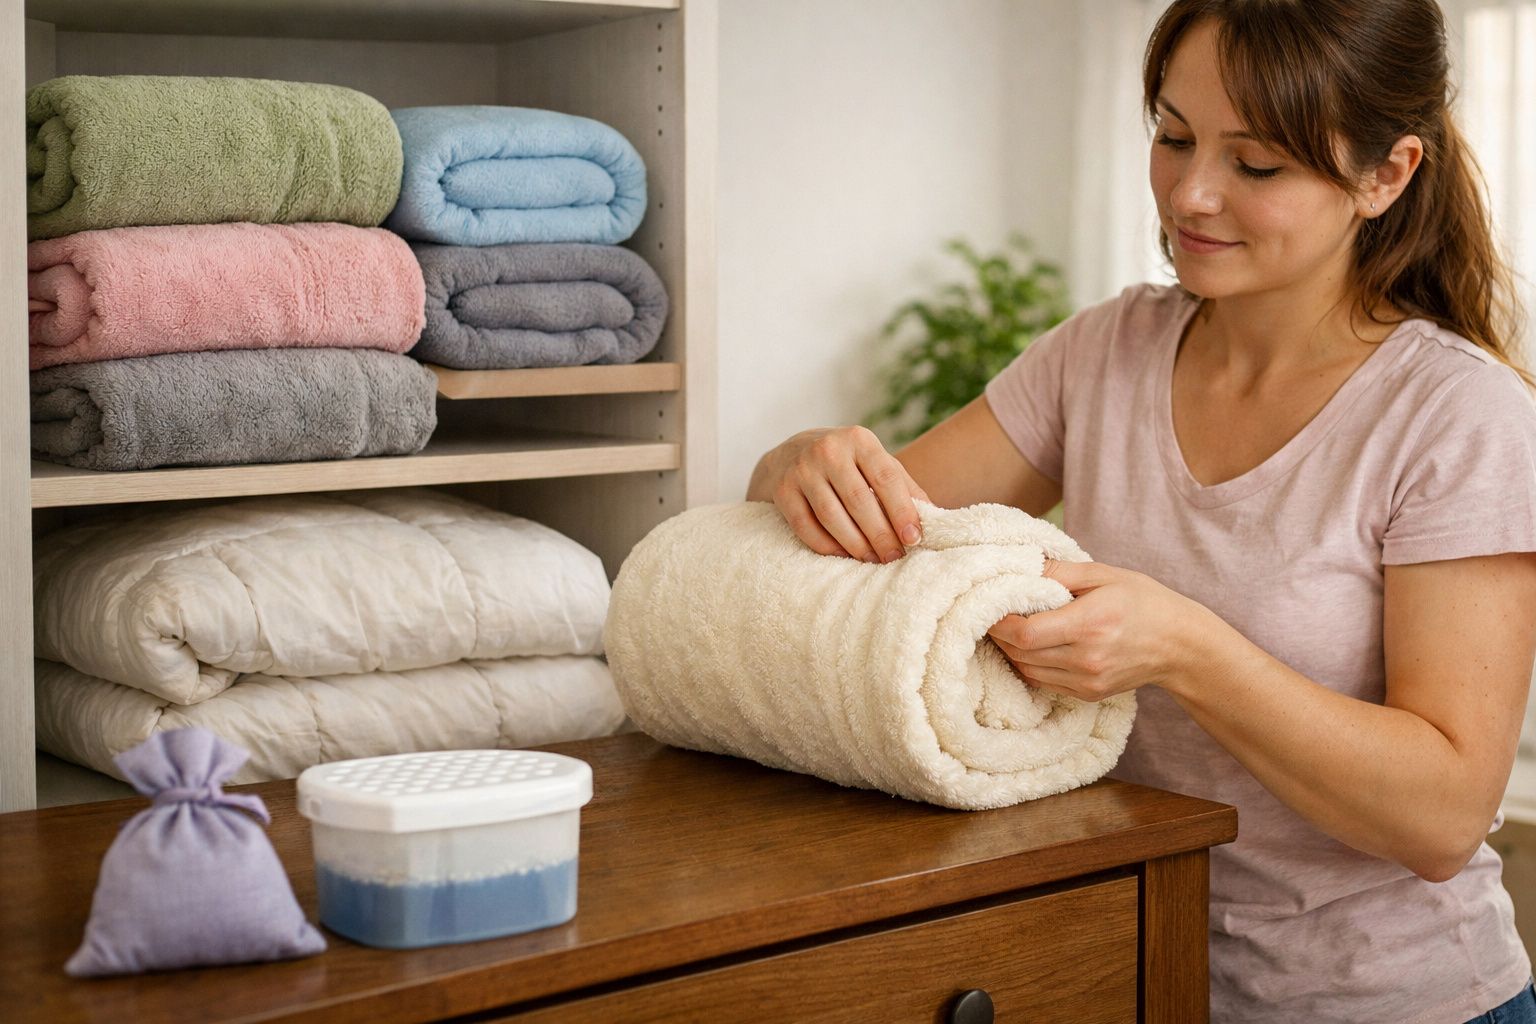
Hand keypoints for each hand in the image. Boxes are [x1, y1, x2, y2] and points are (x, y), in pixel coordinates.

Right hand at [748, 426, 930, 562]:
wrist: (790, 454)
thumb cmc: (846, 464)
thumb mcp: (874, 462)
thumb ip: (903, 486)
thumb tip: (934, 517)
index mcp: (859, 440)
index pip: (885, 478)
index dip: (901, 511)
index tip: (914, 538)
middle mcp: (828, 449)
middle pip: (859, 500)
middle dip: (880, 534)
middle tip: (894, 557)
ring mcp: (801, 469)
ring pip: (832, 516)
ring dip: (855, 544)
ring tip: (873, 559)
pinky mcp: (782, 491)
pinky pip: (806, 527)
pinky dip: (827, 546)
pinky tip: (844, 555)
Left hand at [986, 559, 1214, 701]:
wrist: (1181, 645)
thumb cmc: (1143, 602)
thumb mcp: (1104, 574)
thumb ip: (1060, 571)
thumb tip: (1021, 565)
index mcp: (1089, 623)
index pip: (1025, 632)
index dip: (999, 622)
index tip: (990, 605)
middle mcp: (1087, 658)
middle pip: (1021, 653)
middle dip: (1000, 634)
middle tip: (992, 613)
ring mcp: (1087, 680)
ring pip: (1027, 669)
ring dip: (1012, 650)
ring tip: (1011, 628)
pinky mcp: (1088, 694)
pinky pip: (1043, 681)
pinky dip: (1030, 664)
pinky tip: (1033, 646)